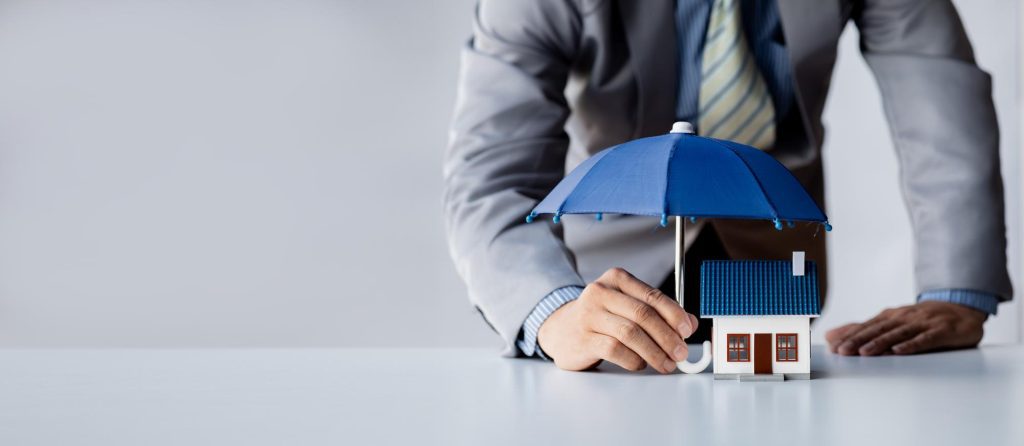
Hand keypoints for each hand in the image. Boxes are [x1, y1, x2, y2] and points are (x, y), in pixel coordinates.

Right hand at [537, 267, 698, 372]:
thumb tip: (689, 324)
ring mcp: (589, 315)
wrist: (561, 329)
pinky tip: (640, 364)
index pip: (651, 295)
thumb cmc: (601, 317)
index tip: (687, 330)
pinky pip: (615, 350)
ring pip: (630, 333)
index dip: (674, 314)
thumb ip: (659, 312)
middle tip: (680, 353)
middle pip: (642, 315)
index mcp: (616, 279)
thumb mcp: (628, 307)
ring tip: (666, 363)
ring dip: (654, 352)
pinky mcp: (583, 338)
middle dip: (667, 337)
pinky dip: (634, 360)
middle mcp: (600, 292)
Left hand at [825, 301, 985, 355]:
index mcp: (890, 316)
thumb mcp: (891, 322)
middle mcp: (904, 317)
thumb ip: (862, 329)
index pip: (866, 327)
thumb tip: (831, 336)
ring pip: (898, 333)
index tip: (833, 346)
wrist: (961, 308)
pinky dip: (911, 345)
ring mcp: (923, 323)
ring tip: (864, 352)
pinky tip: (899, 351)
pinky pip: (925, 339)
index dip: (849, 336)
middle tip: (842, 351)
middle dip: (859, 340)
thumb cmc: (921, 319)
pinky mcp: (941, 331)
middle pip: (878, 329)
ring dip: (880, 342)